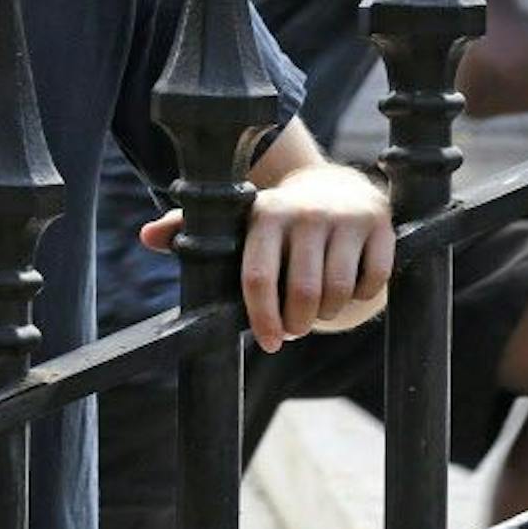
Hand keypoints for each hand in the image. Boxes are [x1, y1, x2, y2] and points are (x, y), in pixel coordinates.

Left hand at [141, 163, 392, 352]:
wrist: (337, 186)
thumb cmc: (276, 219)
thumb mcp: (238, 220)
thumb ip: (191, 228)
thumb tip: (146, 237)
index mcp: (265, 214)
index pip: (258, 278)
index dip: (263, 318)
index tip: (270, 342)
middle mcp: (305, 213)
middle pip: (302, 292)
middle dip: (298, 323)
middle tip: (295, 329)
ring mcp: (346, 218)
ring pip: (338, 292)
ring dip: (328, 315)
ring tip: (317, 311)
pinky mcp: (381, 226)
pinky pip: (373, 282)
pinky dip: (363, 297)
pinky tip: (350, 290)